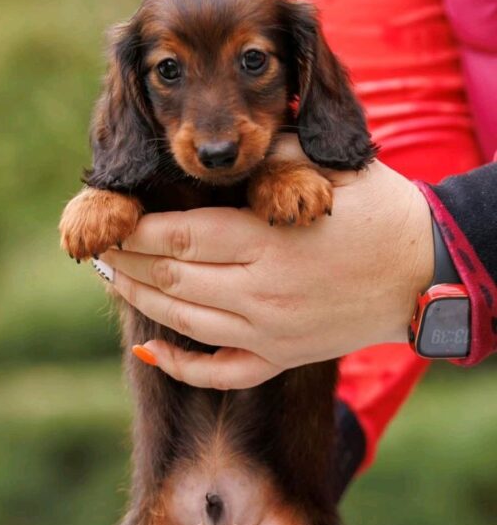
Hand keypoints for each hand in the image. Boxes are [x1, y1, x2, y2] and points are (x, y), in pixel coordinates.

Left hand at [98, 159, 433, 388]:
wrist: (425, 271)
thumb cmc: (380, 211)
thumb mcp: (329, 169)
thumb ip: (273, 158)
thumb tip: (227, 151)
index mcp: (269, 241)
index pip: (182, 238)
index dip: (137, 232)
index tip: (112, 219)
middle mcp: (262, 293)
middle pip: (174, 280)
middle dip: (128, 264)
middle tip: (100, 248)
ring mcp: (270, 332)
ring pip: (186, 322)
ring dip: (141, 301)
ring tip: (113, 280)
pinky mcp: (282, 356)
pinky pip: (222, 373)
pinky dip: (181, 366)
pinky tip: (149, 348)